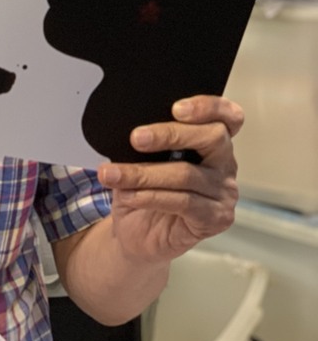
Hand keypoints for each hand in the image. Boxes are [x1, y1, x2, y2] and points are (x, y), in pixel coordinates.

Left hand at [97, 95, 241, 263]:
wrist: (134, 233)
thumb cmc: (141, 189)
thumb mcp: (140, 159)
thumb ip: (147, 141)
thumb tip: (131, 127)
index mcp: (212, 142)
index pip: (228, 116)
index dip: (208, 107)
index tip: (176, 108)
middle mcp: (225, 164)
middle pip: (212, 138)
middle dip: (170, 134)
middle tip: (136, 138)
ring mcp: (224, 193)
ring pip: (186, 174)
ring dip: (143, 173)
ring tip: (112, 174)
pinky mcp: (215, 219)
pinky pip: (183, 202)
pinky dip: (150, 196)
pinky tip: (129, 195)